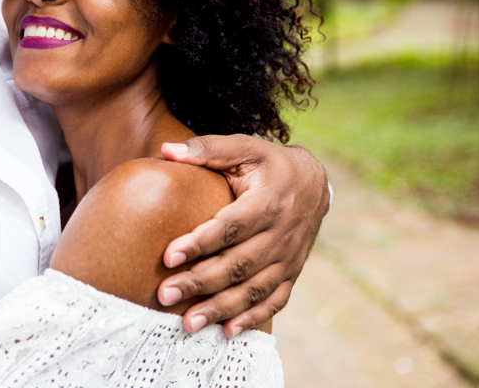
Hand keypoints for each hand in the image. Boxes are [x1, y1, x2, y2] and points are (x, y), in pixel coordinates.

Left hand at [157, 134, 328, 335]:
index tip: (168, 257)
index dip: (200, 242)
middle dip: (200, 282)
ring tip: (188, 324)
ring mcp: (289, 257)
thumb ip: (206, 149)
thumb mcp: (244, 147)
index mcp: (268, 200)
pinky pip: (276, 300)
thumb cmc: (268, 162)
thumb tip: (166, 150)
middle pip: (238, 264)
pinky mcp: (292, 272)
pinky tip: (227, 331)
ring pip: (255, 289)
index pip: (231, 226)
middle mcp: (282, 233)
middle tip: (165, 296)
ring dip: (221, 308)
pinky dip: (254, 318)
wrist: (314, 181)